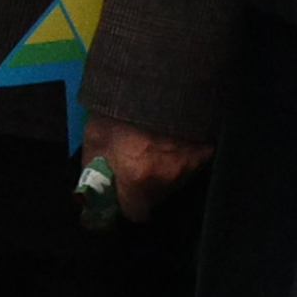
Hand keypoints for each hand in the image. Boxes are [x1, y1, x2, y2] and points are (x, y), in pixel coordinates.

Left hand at [82, 116, 213, 224]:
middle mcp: (167, 178)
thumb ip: (93, 166)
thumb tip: (90, 185)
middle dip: (144, 190)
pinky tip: (171, 143)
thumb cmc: (119, 110)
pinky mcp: (206, 151)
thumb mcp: (95, 138)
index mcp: (137, 179)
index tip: (122, 201)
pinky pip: (191, 165)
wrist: (156, 82)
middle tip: (134, 170)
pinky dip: (181, 159)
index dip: (127, 209)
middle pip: (156, 199)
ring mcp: (190, 166)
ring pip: (175, 183)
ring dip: (163, 174)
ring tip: (152, 152)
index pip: (136, 214)